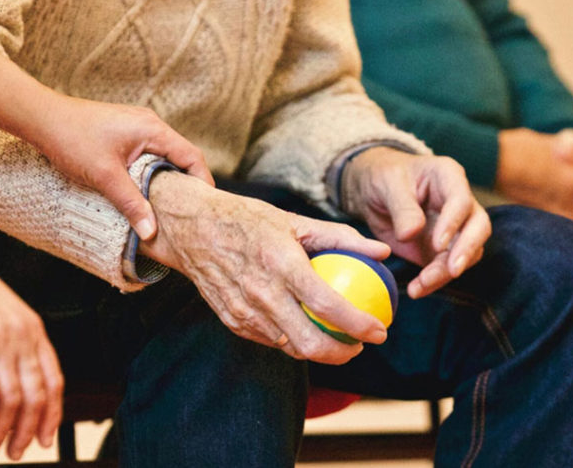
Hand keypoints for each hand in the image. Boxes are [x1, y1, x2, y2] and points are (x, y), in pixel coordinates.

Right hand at [0, 244, 63, 461]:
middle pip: (37, 396)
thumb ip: (10, 335)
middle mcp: (22, 334)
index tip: (43, 438)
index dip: (52, 414)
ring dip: (2, 432)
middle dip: (27, 431)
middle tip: (14, 453)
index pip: (54, 380)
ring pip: (13, 400)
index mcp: (32, 326)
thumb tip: (11, 367)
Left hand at [26, 94, 213, 239]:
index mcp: (153, 129)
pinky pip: (148, 155)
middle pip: (181, 157)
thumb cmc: (72, 139)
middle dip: (186, 185)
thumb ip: (131, 204)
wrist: (42, 118)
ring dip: (166, 180)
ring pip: (163, 157)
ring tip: (168, 208)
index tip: (204, 208)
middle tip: (188, 213)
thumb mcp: (105, 176)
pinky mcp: (124, 133)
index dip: (202, 182)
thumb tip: (151, 232)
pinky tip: (144, 192)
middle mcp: (150, 125)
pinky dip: (151, 173)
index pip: (192, 156)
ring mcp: (137, 127)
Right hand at [139, 172, 390, 364]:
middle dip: (343, 353)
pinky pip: (271, 340)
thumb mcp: (294, 220)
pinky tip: (305, 329)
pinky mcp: (233, 321)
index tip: (379, 331)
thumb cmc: (247, 220)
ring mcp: (244, 312)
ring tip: (338, 339)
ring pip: (291, 347)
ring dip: (319, 350)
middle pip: (310, 343)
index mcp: (281, 263)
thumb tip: (381, 251)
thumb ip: (341, 237)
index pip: (327, 305)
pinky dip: (292, 340)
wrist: (191, 229)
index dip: (359, 325)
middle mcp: (262, 293)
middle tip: (360, 344)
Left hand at [340, 147, 491, 298]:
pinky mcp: (444, 249)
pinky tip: (417, 289)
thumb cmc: (384, 177)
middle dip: (467, 250)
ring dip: (447, 272)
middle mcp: (460, 202)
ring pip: (467, 253)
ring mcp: (455, 228)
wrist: (373, 191)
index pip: (461, 200)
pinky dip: (434, 281)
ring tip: (421, 284)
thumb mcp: (387, 184)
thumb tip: (411, 234)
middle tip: (452, 270)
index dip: (453, 223)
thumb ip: (401, 207)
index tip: (438, 244)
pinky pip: (447, 268)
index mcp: (448, 176)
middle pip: (478, 227)